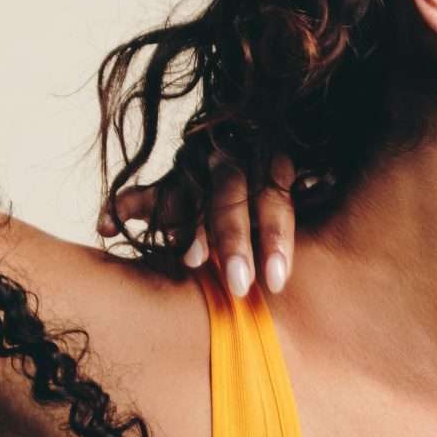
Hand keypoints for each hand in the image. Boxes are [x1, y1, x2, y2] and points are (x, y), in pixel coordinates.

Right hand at [99, 155, 299, 299]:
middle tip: (238, 285)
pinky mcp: (166, 181)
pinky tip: (105, 226)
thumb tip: (331, 244)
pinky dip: (122, 208)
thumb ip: (313, 210)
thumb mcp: (309, 196)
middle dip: (234, 240)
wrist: (256, 152)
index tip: (276, 280)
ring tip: (192, 262)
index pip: (273, 196)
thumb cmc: (287, 197)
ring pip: (188, 193)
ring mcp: (194, 168)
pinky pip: (140, 192)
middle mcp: (230, 158)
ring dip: (188, 227)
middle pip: (230, 193)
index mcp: (269, 161)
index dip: (275, 236)